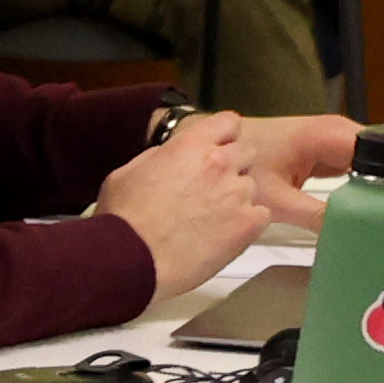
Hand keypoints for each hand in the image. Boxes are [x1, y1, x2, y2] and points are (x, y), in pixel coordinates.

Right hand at [103, 106, 349, 288]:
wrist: (131, 260)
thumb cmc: (123, 222)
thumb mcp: (125, 174)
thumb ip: (157, 158)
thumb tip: (169, 157)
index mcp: (190, 146)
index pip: (228, 122)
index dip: (223, 137)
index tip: (216, 150)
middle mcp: (219, 164)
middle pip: (246, 153)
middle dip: (232, 167)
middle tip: (210, 189)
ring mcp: (237, 193)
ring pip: (251, 186)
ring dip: (237, 198)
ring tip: (211, 220)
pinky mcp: (248, 223)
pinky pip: (260, 215)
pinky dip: (246, 223)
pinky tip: (222, 235)